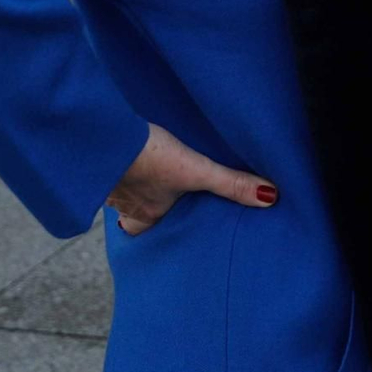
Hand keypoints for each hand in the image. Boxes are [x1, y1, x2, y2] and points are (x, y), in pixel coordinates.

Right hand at [106, 123, 277, 234]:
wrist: (104, 134)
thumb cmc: (148, 156)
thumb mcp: (197, 170)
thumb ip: (231, 183)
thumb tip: (268, 197)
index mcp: (147, 217)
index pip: (150, 237)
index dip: (159, 234)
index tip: (172, 231)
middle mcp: (127, 209)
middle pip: (138, 218)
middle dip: (149, 211)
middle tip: (164, 202)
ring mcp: (111, 187)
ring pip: (125, 196)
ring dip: (137, 189)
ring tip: (154, 178)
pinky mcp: (102, 163)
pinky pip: (114, 173)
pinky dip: (123, 168)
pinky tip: (132, 156)